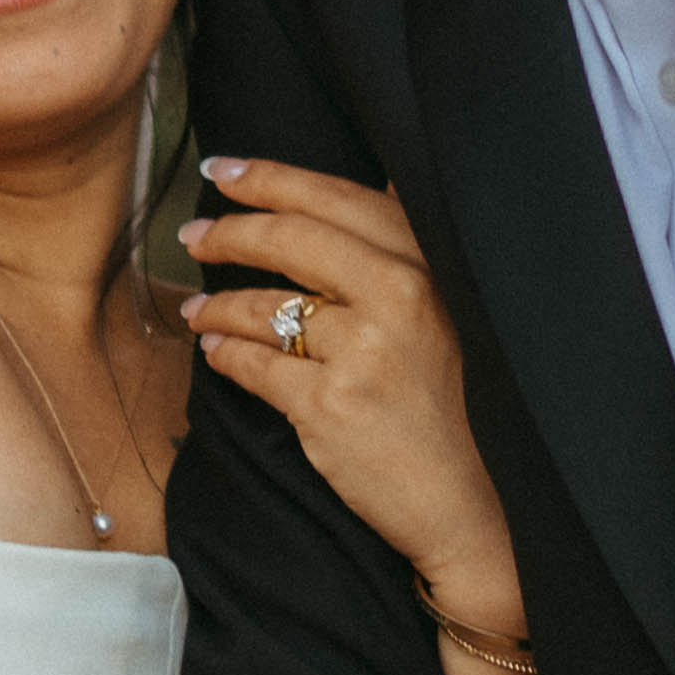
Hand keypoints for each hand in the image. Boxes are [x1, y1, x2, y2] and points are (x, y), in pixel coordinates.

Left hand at [181, 159, 515, 633]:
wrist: (479, 506)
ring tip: (200, 307)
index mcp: (429, 266)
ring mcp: (362, 352)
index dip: (269, 177)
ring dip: (218, 302)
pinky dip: (225, 354)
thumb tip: (383, 177)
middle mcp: (399, 298)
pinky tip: (216, 351)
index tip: (222, 169)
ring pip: (263, 306)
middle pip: (290, 239)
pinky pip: (253, 365)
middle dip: (229, 231)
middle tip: (194, 233)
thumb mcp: (458, 314)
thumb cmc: (466, 409)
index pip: (335, 199)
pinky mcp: (329, 407)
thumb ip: (413, 252)